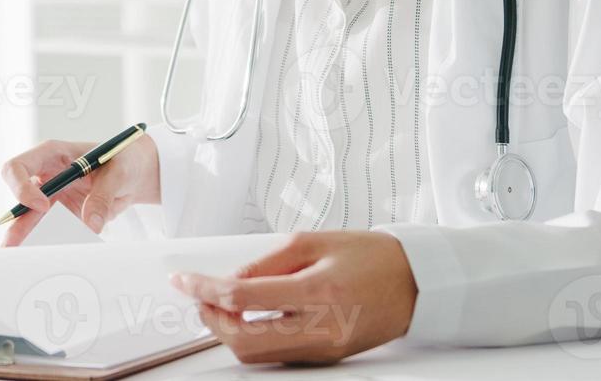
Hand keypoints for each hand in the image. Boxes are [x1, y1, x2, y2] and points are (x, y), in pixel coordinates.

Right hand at [0, 136, 159, 246]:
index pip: (18, 168)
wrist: (135, 173)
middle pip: (20, 201)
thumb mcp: (118, 172)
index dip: (22, 187)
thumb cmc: (123, 159)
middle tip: (13, 246)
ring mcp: (53, 198)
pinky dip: (56, 245)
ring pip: (32, 222)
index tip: (43, 206)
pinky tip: (59, 255)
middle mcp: (47, 177)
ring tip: (28, 260)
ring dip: (31, 241)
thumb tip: (91, 224)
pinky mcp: (64, 217)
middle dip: (15, 225)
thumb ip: (103, 196)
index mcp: (52, 155)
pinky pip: (54, 233)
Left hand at [169, 231, 415, 365]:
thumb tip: (229, 282)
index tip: (183, 280)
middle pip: (243, 340)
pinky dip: (254, 339)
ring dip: (229, 331)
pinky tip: (249, 316)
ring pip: (256, 355)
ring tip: (221, 304)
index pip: (241, 297)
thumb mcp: (313, 242)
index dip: (203, 289)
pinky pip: (278, 356)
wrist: (417, 282)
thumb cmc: (371, 256)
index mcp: (317, 291)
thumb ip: (266, 263)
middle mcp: (321, 328)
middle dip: (211, 319)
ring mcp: (324, 349)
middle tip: (199, 296)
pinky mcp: (327, 357)